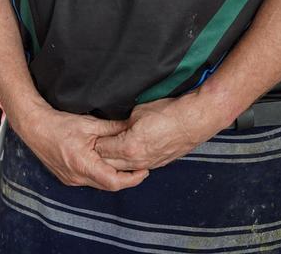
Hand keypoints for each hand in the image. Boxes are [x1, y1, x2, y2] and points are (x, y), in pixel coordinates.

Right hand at [13, 103, 148, 190]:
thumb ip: (112, 128)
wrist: (34, 126)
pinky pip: (89, 180)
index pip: (113, 182)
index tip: (144, 170)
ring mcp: (70, 179)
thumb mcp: (89, 123)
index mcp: (82, 164)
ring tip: (125, 164)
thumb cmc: (58, 124)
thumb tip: (132, 128)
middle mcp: (76, 177)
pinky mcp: (67, 178)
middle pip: (108, 185)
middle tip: (140, 166)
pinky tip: (105, 163)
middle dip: (126, 177)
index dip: (132, 179)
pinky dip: (100, 173)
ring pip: (99, 184)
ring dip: (112, 176)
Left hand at [94, 93, 223, 171]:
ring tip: (107, 149)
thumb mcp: (137, 113)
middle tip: (93, 144)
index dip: (93, 142)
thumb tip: (113, 127)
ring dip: (113, 160)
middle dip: (100, 154)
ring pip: (123, 168)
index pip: (101, 149)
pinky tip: (124, 155)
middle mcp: (137, 160)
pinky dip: (127, 163)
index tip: (87, 136)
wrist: (193, 121)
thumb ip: (122, 124)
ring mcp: (148, 164)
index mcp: (128, 146)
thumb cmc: (167, 112)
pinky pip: (136, 167)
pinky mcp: (157, 164)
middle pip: (109, 163)